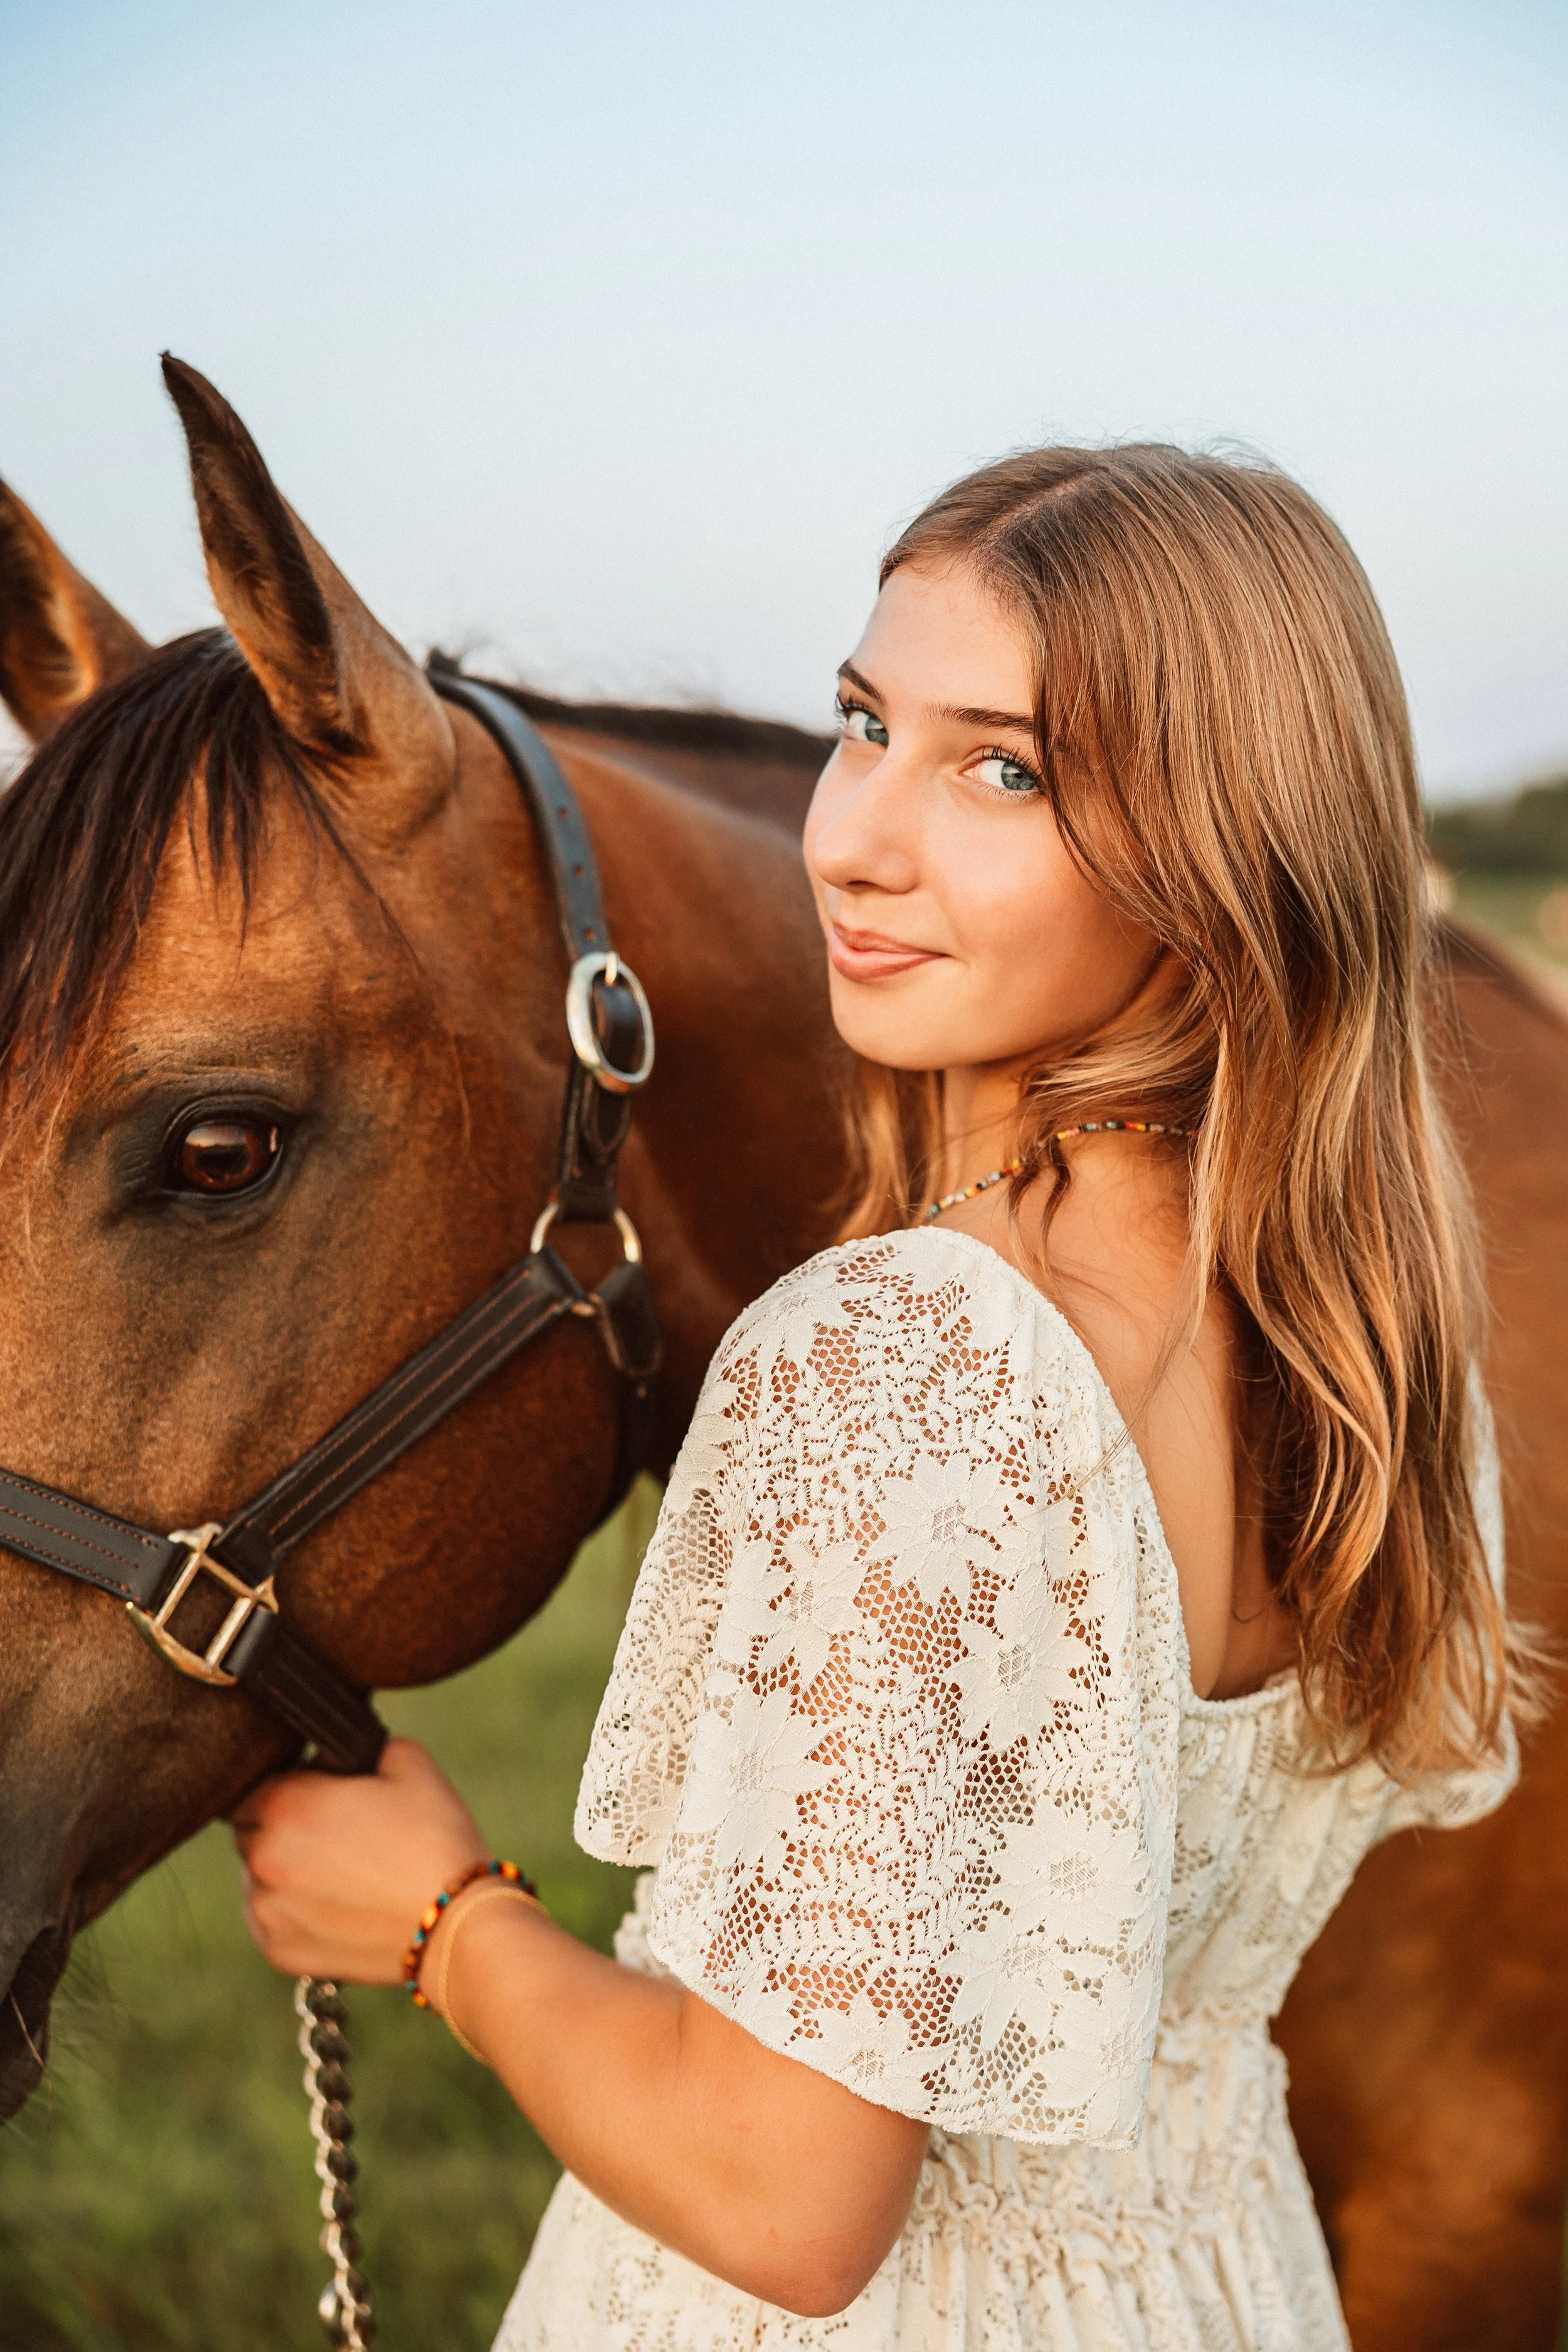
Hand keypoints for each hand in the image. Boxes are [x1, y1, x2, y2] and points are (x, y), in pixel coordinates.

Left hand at [232, 1738, 485, 1982]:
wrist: (453, 1924)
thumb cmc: (431, 1837)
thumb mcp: (405, 1760)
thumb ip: (359, 1744)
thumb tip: (337, 1753)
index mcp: (284, 1804)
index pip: (254, 1783)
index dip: (288, 1784)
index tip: (319, 1792)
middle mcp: (261, 1858)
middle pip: (249, 1830)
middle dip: (280, 1825)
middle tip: (332, 1831)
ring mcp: (266, 1911)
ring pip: (258, 1877)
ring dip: (284, 1868)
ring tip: (340, 1871)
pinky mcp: (279, 1952)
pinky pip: (270, 1920)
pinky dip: (293, 1909)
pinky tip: (337, 1903)